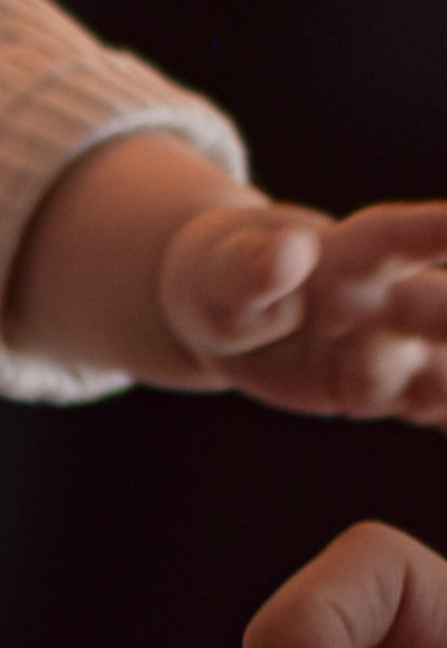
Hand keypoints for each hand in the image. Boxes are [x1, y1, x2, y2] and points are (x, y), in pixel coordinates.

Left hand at [157, 198, 446, 418]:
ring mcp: (392, 346)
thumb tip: (290, 250)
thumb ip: (256, 268)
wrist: (229, 312)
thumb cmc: (222, 276)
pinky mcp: (385, 389)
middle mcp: (388, 298)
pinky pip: (429, 405)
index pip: (404, 239)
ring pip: (446, 365)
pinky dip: (445, 416)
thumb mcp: (224, 273)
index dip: (442, 232)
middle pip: (442, 308)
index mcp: (351, 254)